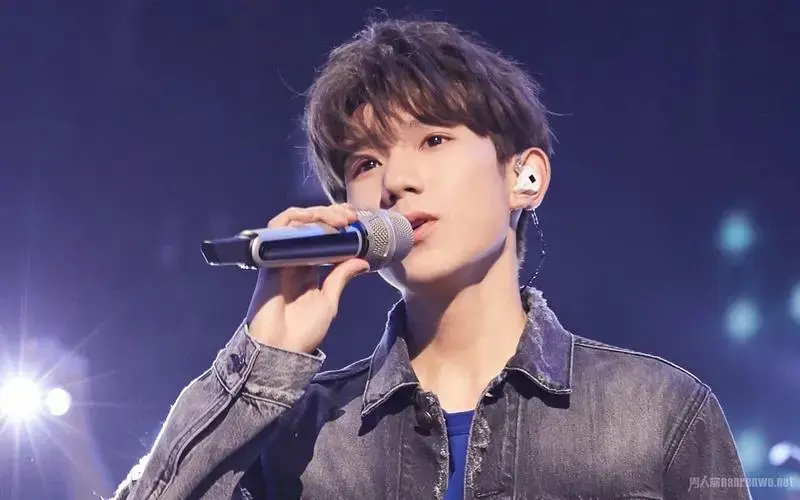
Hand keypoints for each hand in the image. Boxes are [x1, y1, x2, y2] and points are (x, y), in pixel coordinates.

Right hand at [245, 204, 369, 353]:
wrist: (281, 348)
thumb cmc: (303, 330)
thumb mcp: (329, 300)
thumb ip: (341, 277)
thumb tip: (362, 261)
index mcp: (308, 267)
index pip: (321, 235)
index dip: (336, 222)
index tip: (356, 220)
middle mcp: (294, 258)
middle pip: (309, 224)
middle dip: (331, 214)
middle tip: (351, 216)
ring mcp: (281, 256)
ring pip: (295, 221)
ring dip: (317, 214)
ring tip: (338, 218)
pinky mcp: (269, 257)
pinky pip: (277, 229)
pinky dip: (295, 218)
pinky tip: (314, 220)